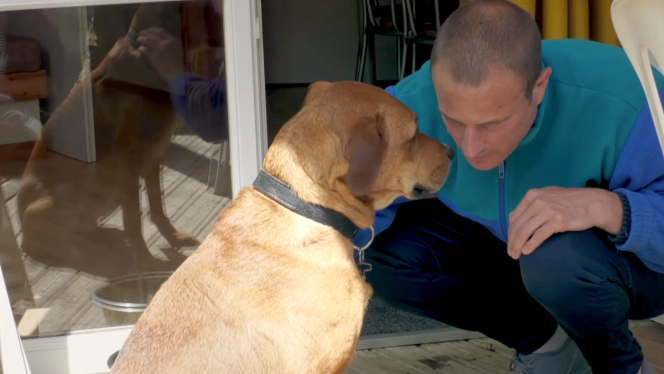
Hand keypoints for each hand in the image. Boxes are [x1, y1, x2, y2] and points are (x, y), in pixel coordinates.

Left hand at [137, 28, 183, 81]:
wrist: (179, 75)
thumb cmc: (182, 64)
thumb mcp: (180, 50)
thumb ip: (173, 44)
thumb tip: (164, 41)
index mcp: (173, 40)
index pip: (161, 31)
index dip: (154, 30)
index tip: (150, 30)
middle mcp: (165, 42)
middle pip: (152, 34)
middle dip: (145, 32)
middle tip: (141, 33)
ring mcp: (158, 49)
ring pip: (147, 40)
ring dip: (142, 39)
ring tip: (138, 40)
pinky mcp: (153, 57)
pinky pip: (145, 50)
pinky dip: (142, 49)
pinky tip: (140, 49)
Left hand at [507, 187, 622, 259]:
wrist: (593, 203)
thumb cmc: (570, 201)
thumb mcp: (547, 197)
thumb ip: (533, 205)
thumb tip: (518, 219)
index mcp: (532, 195)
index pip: (514, 217)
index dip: (509, 232)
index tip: (510, 243)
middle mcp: (537, 201)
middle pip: (517, 225)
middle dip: (511, 242)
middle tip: (511, 253)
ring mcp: (547, 210)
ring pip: (525, 231)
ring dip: (518, 246)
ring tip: (517, 255)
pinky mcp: (557, 220)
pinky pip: (539, 235)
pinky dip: (531, 245)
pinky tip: (527, 251)